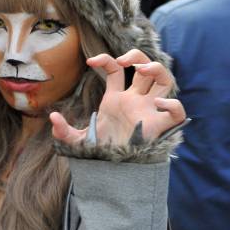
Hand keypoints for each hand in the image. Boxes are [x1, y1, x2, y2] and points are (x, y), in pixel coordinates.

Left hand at [50, 50, 185, 146]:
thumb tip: (52, 117)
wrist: (115, 173)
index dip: (105, 59)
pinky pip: (177, 112)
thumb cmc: (101, 154)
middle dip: (138, 56)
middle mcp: (135, 101)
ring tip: (142, 70)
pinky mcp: (160, 127)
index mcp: (117, 99)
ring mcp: (149, 111)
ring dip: (157, 68)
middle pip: (145, 67)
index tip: (89, 62)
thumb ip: (64, 131)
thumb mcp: (78, 142)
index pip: (115, 70)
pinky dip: (173, 105)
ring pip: (165, 80)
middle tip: (123, 61)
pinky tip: (157, 104)